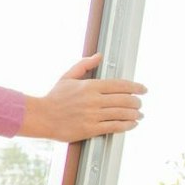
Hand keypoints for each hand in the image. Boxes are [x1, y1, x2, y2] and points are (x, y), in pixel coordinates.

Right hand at [18, 54, 145, 142]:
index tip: (143, 89)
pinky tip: (132, 124)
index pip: (120, 85)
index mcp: (90, 86)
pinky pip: (114, 126)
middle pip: (124, 99)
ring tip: (139, 114)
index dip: (135, 87)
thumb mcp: (67, 77)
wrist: (41, 117)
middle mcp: (93, 100)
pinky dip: (127, 125)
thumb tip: (99, 56)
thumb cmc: (54, 97)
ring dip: (135, 114)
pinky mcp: (90, 129)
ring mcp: (92, 115)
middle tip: (140, 103)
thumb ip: (84, 65)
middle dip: (137, 102)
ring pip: (122, 113)